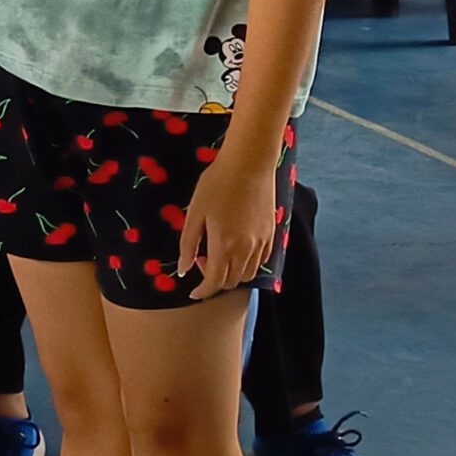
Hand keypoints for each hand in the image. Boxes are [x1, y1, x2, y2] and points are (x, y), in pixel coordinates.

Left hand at [177, 143, 277, 299]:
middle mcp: (246, 250)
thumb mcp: (195, 213)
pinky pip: (261, 261)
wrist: (249, 162)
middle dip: (215, 280)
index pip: (215, 282)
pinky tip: (237, 248)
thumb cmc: (217, 183)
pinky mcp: (271, 233)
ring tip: (219, 252)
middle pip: (232, 282)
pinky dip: (248, 264)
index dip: (203, 292)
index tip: (194, 292)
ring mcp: (262, 242)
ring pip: (248, 274)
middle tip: (202, 258)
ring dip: (232, 274)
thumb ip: (188, 244)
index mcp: (224, 246)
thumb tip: (183, 269)